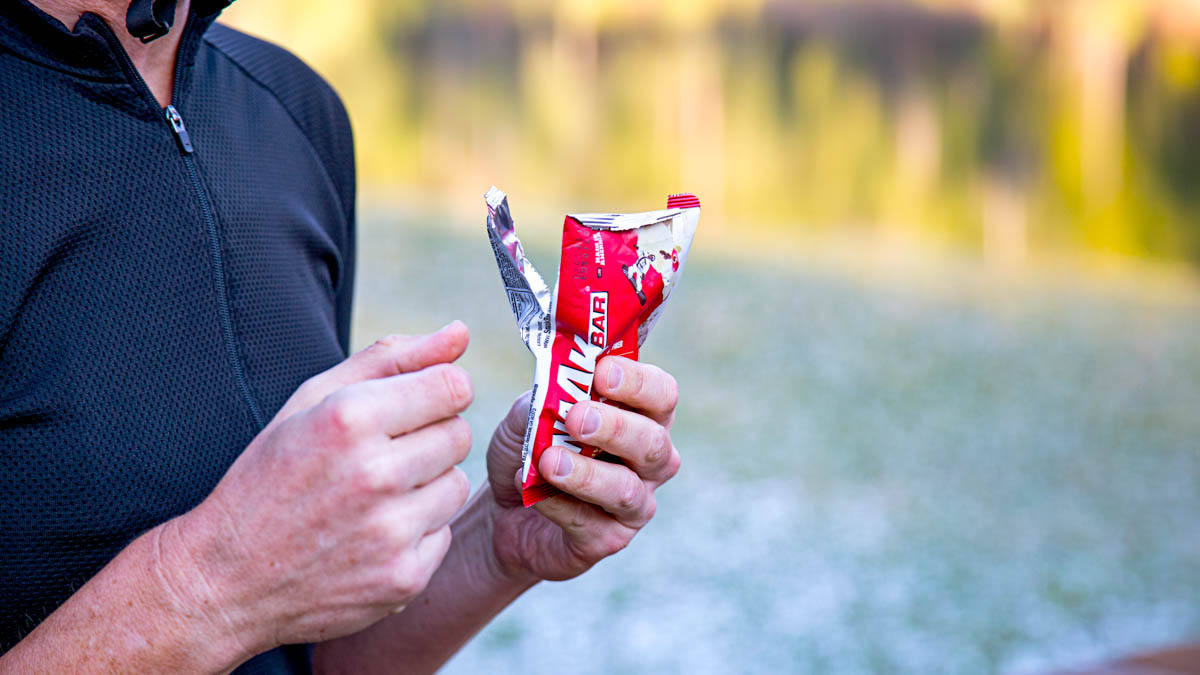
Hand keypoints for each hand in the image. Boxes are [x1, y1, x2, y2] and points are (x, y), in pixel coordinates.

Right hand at [161, 323, 474, 660]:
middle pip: (459, 434)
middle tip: (379, 455)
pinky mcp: (404, 578)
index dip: (437, 392)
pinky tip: (370, 534)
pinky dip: (416, 531)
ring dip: (426, 485)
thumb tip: (460, 332)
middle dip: (428, 437)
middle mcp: (375, 473)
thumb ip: (392, 359)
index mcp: (349, 418)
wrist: (227, 580)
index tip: (412, 405)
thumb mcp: (311, 402)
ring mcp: (391, 531)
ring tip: (372, 496)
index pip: (453, 385)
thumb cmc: (270, 478)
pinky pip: (444, 532)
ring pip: (457, 484)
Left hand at [485, 356, 680, 581]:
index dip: (638, 382)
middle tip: (576, 417)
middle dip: (616, 427)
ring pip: (626, 490)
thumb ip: (544, 399)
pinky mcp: (608, 540)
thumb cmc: (532, 449)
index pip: (661, 395)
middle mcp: (649, 462)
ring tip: (548, 461)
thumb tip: (557, 393)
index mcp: (641, 418)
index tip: (601, 373)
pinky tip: (529, 489)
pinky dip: (556, 503)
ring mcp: (634, 504)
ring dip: (586, 473)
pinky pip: (589, 523)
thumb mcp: (527, 415)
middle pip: (653, 442)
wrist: (504, 509)